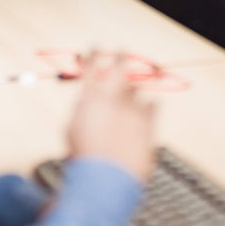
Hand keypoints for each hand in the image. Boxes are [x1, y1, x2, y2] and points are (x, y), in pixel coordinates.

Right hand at [64, 51, 155, 182]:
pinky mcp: (149, 124)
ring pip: (137, 87)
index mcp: (90, 97)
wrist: (106, 180)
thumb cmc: (83, 156)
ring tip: (131, 91)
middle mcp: (113, 98)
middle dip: (120, 55)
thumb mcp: (71, 128)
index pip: (92, 64)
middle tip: (121, 48)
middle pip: (120, 66)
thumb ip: (82, 108)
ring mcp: (133, 109)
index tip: (96, 45)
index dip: (94, 52)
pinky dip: (148, 106)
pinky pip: (153, 105)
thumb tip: (88, 98)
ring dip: (133, 87)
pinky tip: (147, 108)